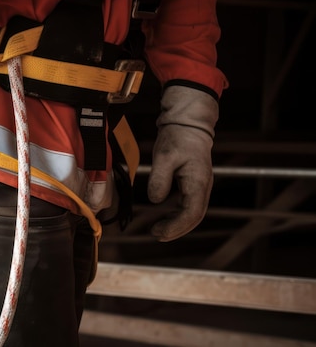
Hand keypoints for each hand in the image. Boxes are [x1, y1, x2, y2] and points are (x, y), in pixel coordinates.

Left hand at [147, 86, 218, 240]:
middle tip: (157, 235)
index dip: (175, 226)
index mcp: (198, 182)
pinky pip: (190, 205)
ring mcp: (201, 185)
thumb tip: (155, 200)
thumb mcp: (164, 156)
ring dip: (178, 224)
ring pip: (193, 212)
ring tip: (159, 230)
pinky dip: (179, 215)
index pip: (191, 213)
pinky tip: (166, 217)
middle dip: (176, 229)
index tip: (159, 232)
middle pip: (194, 217)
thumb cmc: (177, 138)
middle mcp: (203, 186)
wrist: (188, 123)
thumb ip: (159, 179)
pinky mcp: (195, 183)